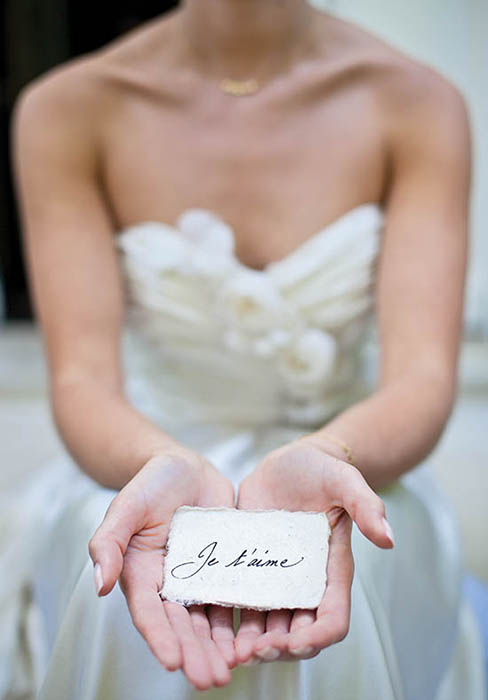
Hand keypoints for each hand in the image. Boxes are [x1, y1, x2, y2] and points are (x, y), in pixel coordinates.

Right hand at [88, 446, 236, 690]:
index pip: (150, 612)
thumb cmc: (150, 484)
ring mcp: (200, 579)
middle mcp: (170, 584)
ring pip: (209, 620)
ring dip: (218, 647)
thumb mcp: (126, 506)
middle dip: (195, 654)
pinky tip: (253, 639)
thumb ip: (109, 542)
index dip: (160, 637)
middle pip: (182, 625)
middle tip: (211, 680)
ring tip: (232, 670)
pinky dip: (241, 620)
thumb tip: (99, 585)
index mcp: (142, 574)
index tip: (172, 662)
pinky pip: (234, 597)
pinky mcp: (225, 568)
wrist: (185, 467)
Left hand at [234, 436, 393, 664]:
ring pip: (268, 625)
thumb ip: (365, 505)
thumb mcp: (344, 481)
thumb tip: (389, 539)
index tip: (295, 642)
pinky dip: (231, 620)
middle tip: (256, 651)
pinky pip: (242, 601)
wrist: (290, 462)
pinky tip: (212, 626)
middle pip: (298, 633)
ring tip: (232, 651)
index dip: (317, 637)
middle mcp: (305, 581)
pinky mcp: (251, 567)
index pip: (333, 618)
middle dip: (280, 648)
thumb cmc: (321, 471)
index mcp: (332, 570)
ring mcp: (277, 577)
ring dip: (253, 643)